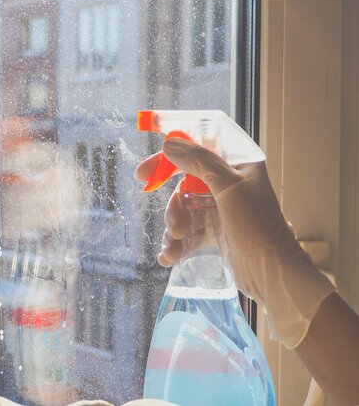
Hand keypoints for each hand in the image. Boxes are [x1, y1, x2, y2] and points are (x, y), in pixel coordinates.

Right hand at [136, 137, 334, 347]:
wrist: (273, 275)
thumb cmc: (258, 228)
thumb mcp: (229, 187)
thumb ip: (200, 161)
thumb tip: (170, 144)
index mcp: (238, 165)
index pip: (198, 149)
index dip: (170, 156)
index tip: (145, 172)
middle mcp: (228, 183)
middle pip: (185, 183)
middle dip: (173, 203)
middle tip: (163, 222)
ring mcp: (221, 209)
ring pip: (184, 210)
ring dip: (174, 228)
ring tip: (174, 247)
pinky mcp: (216, 232)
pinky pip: (188, 231)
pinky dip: (177, 243)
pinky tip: (169, 257)